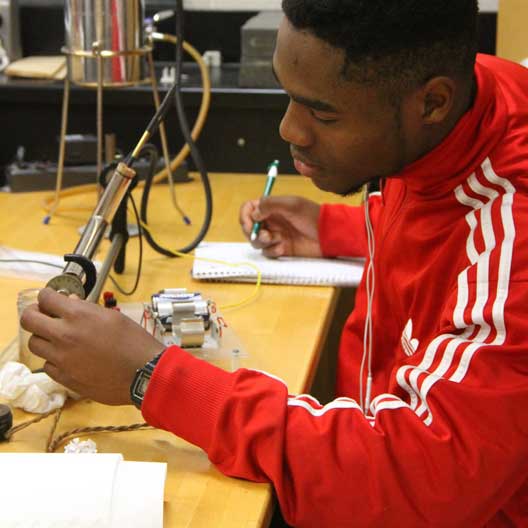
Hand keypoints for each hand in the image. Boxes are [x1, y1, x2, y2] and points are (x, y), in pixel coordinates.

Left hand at [20, 288, 164, 405]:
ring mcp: (61, 359)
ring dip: (43, 337)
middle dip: (35, 314)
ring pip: (34, 344)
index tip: (51, 300)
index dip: (47, 296)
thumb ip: (87, 309)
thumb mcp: (113, 317)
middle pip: (29, 320)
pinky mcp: (64, 378)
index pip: (45, 298)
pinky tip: (68, 357)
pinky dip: (53, 359)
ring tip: (58, 338)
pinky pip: (47, 365)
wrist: (143, 373)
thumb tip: (70, 303)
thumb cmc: (134, 343)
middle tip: (45, 316)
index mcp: (78, 316)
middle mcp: (64, 335)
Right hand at [239, 196, 321, 257]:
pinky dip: (272, 251)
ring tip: (275, 239)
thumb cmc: (313, 216)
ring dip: (262, 241)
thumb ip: (270, 204)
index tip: (249, 224)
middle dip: (252, 232)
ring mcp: (276, 235)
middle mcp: (271, 221)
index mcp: (272, 207)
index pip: (249, 209)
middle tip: (264, 235)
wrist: (329, 235)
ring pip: (256, 241)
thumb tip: (253, 214)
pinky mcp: (281, 249)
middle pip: (249, 227)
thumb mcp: (291, 205)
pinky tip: (283, 248)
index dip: (245, 216)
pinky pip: (268, 252)